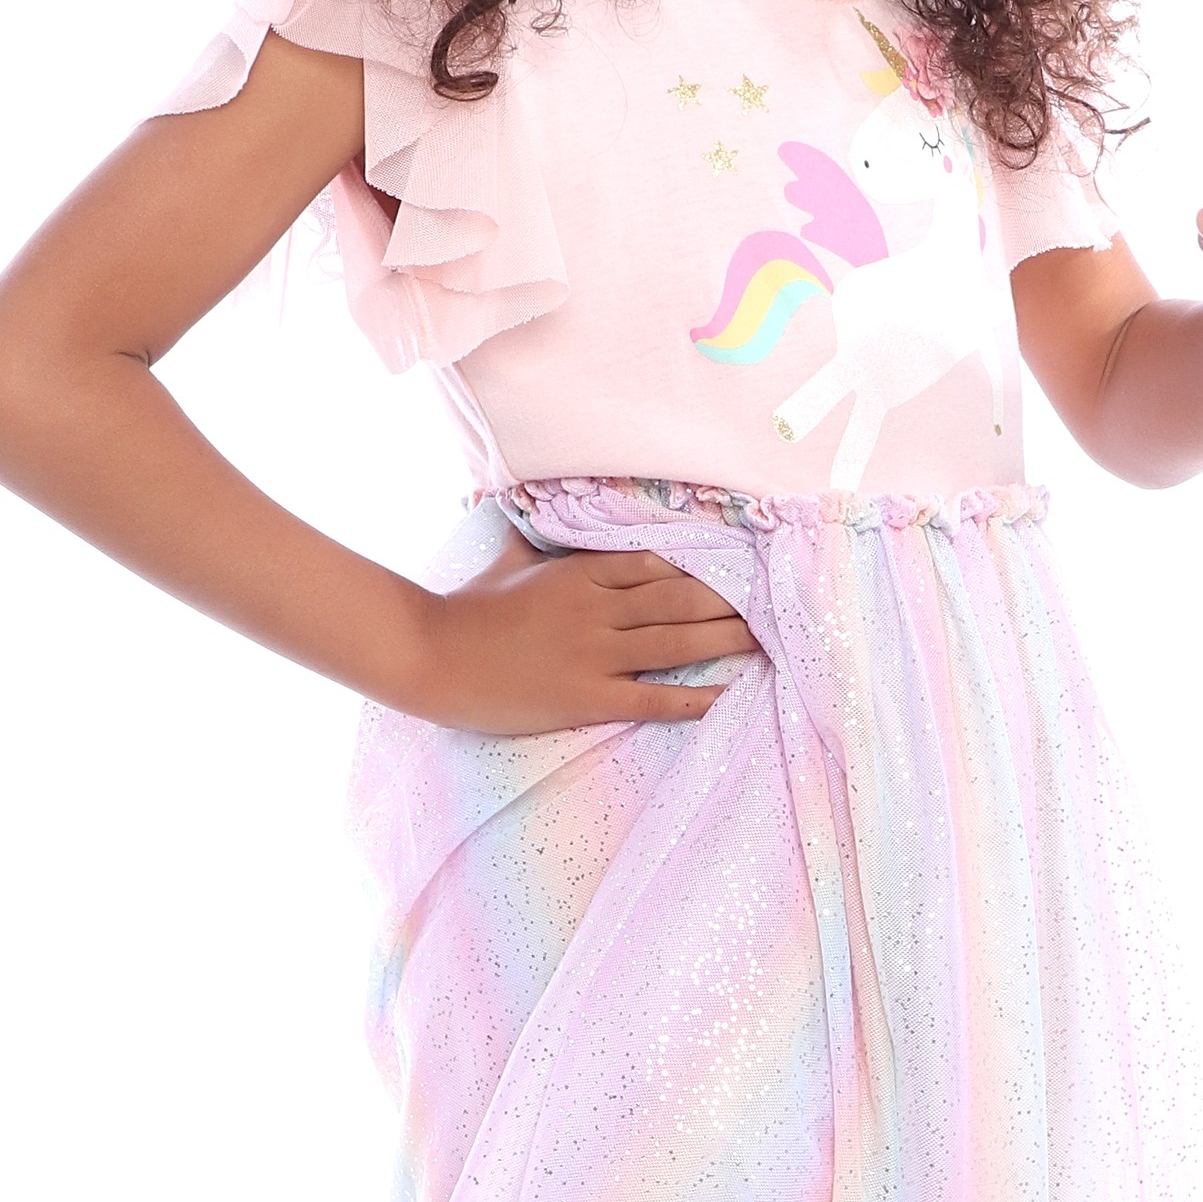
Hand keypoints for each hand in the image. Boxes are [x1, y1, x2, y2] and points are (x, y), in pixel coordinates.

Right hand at [412, 531, 761, 735]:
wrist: (433, 657)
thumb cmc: (466, 609)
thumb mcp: (506, 560)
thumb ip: (532, 535)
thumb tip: (530, 504)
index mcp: (581, 573)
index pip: (658, 562)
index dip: (704, 565)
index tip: (738, 568)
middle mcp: (598, 608)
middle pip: (681, 599)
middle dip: (729, 602)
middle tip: (770, 606)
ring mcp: (595, 653)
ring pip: (678, 641)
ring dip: (726, 641)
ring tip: (765, 641)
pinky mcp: (588, 696)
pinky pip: (653, 696)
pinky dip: (693, 697)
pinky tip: (726, 696)